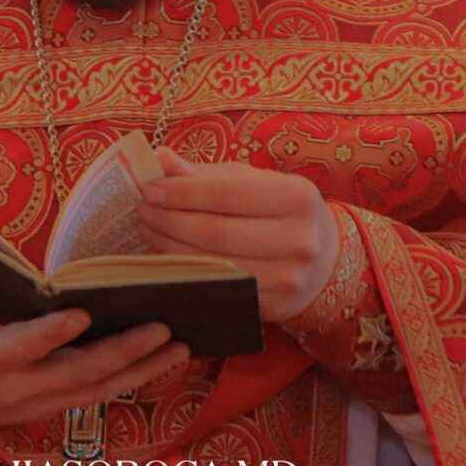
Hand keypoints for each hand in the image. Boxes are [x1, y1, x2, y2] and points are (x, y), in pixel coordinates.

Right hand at [0, 225, 187, 430]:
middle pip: (74, 375)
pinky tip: (160, 359)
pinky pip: (92, 396)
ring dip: (138, 370)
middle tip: (163, 326)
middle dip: (122, 353)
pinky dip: (128, 378)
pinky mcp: (44, 407)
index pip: (18, 349)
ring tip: (180, 344)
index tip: (80, 313)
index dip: (48, 335)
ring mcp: (32, 403)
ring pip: (93, 391)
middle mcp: (12, 389)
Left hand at [137, 149, 339, 322]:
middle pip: (215, 231)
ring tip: (147, 229)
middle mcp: (299, 239)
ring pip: (211, 263)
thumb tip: (160, 158)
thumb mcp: (252, 183)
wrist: (324, 262)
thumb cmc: (278, 212)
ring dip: (169, 246)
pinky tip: (165, 257)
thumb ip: (206, 174)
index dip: (182, 192)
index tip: (150, 188)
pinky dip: (184, 272)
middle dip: (169, 219)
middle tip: (142, 209)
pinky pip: (216, 288)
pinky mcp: (272, 306)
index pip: (226, 193)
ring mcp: (287, 277)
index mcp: (296, 197)